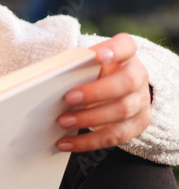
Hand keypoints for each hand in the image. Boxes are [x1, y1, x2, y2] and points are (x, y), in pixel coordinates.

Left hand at [57, 32, 151, 152]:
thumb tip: (47, 80)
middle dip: (95, 92)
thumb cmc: (96, 73)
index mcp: (126, 54)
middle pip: (126, 83)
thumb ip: (77, 66)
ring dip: (89, 119)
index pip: (126, 46)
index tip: (98, 56)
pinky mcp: (138, 123)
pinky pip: (115, 136)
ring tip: (63, 122)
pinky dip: (89, 141)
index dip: (114, 50)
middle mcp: (138, 76)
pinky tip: (68, 142)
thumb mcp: (90, 63)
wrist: (119, 89)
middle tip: (68, 99)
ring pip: (122, 111)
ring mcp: (141, 101)